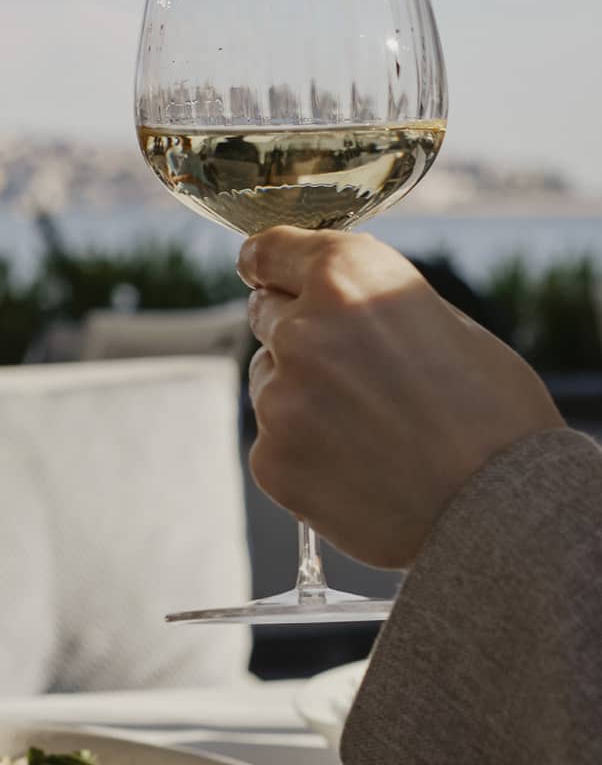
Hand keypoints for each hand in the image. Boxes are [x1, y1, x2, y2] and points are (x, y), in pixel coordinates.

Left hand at [240, 227, 564, 568]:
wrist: (504, 512)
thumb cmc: (492, 414)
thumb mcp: (444, 323)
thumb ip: (369, 304)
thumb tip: (323, 299)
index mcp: (348, 276)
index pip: (268, 251)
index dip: (267, 263)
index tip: (260, 269)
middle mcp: (302, 328)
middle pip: (264, 314)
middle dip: (295, 332)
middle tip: (348, 370)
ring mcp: (279, 396)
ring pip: (268, 380)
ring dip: (298, 393)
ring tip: (369, 429)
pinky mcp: (270, 457)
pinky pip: (274, 441)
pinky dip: (304, 451)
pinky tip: (358, 467)